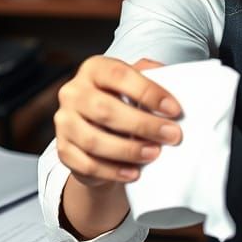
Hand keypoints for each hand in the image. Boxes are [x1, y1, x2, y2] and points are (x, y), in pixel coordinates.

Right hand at [54, 56, 181, 186]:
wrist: (100, 131)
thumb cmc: (124, 102)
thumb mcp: (137, 84)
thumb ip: (154, 77)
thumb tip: (178, 81)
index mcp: (94, 69)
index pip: (119, 76)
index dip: (148, 92)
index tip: (174, 109)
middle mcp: (73, 93)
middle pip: (105, 110)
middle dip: (143, 124)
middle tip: (172, 135)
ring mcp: (64, 122)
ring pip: (94, 140)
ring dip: (128, 150)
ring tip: (154, 154)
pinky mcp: (63, 150)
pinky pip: (87, 165)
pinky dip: (113, 171)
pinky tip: (134, 172)